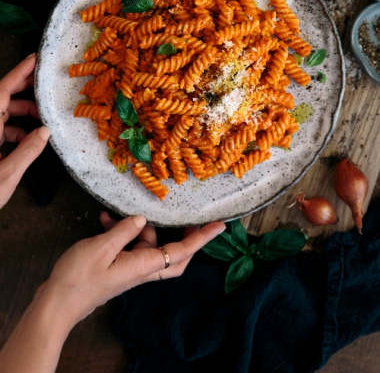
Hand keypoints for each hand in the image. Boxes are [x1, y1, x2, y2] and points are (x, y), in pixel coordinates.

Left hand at [0, 54, 49, 207]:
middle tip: (47, 86)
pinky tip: (31, 139)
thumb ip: (27, 151)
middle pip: (4, 99)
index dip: (19, 72)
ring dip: (25, 113)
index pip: (2, 91)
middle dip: (27, 91)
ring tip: (45, 119)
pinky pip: (1, 129)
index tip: (34, 59)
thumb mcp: (5, 175)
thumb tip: (45, 132)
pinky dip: (17, 130)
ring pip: (4, 114)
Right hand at [37, 214, 225, 330]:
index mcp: (143, 266)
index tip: (219, 226)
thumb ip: (124, 231)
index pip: (181, 252)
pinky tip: (105, 220)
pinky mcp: (115, 268)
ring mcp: (128, 269)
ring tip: (116, 215)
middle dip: (182, 237)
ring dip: (136, 228)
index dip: (201, 238)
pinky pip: (126, 246)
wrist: (56, 304)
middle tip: (186, 218)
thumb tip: (142, 219)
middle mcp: (141, 269)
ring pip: (146, 245)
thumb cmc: (78, 279)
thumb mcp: (102, 248)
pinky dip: (120, 233)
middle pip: (172, 254)